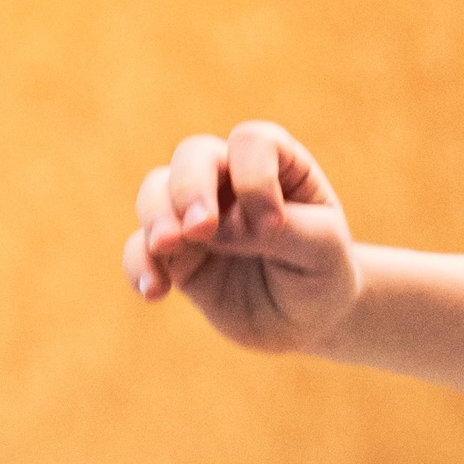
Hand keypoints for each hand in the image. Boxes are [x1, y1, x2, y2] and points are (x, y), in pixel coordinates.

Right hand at [124, 121, 359, 353]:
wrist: (309, 320)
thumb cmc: (323, 272)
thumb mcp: (324, 250)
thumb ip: (281, 230)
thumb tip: (221, 228)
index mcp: (274, 163)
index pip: (251, 144)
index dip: (255, 178)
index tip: (272, 225)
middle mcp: (228, 179)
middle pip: (193, 156)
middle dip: (191, 188)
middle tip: (200, 228)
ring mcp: (196, 215)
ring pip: (156, 192)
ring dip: (156, 217)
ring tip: (166, 248)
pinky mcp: (175, 257)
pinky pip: (140, 249)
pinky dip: (139, 265)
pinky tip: (154, 291)